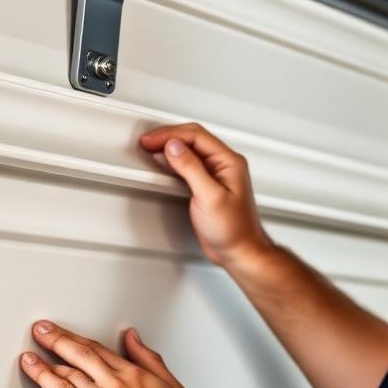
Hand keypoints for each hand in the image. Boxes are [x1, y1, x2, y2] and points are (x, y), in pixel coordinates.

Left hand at [19, 320, 192, 387]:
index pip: (99, 350)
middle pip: (81, 354)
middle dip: (57, 338)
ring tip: (30, 354)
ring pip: (68, 372)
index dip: (78, 338)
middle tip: (41, 330)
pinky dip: (44, 377)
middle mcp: (115, 383)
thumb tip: (134, 339)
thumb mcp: (171, 386)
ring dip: (46, 358)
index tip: (64, 332)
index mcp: (133, 374)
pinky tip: (33, 370)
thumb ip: (149, 359)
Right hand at [139, 122, 273, 266]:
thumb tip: (174, 147)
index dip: (170, 134)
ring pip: (190, 150)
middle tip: (147, 142)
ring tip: (151, 148)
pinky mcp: (207, 186)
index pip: (197, 136)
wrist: (239, 252)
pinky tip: (163, 164)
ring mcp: (216, 175)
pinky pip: (188, 165)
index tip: (151, 140)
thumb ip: (191, 169)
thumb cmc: (234, 230)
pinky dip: (173, 161)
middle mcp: (224, 165)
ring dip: (169, 147)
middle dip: (168, 137)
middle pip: (193, 139)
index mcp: (230, 162)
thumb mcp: (210, 197)